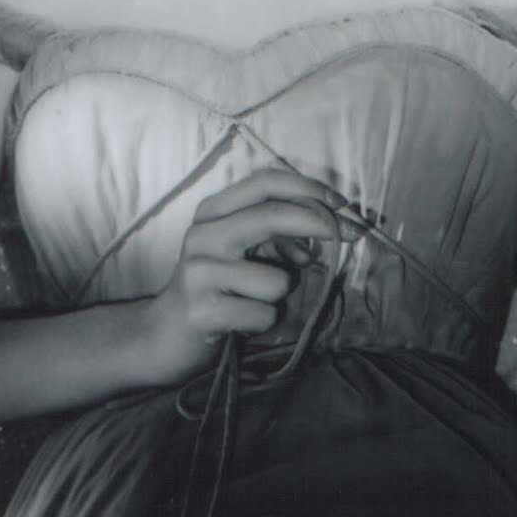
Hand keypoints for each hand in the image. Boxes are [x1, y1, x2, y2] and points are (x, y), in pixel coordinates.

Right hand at [139, 167, 347, 384]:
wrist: (166, 334)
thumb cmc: (217, 288)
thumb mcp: (243, 251)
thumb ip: (279, 234)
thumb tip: (329, 230)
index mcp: (213, 212)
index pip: (265, 182)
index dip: (309, 189)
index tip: (343, 205)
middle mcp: (202, 235)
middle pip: (269, 216)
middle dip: (318, 224)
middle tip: (350, 236)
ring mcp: (197, 273)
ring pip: (275, 280)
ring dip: (280, 296)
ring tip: (255, 302)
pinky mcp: (200, 311)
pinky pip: (262, 315)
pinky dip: (264, 323)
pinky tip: (241, 323)